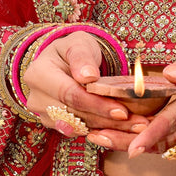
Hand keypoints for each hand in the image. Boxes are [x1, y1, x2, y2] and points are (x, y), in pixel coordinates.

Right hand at [20, 32, 150, 138]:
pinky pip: (80, 131)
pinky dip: (102, 131)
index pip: (70, 95)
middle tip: (138, 124)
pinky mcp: (55, 124)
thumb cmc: (73, 50)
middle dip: (108, 121)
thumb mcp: (78, 43)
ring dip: (109, 130)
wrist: (64, 61)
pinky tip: (125, 131)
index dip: (96, 105)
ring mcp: (44, 114)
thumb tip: (88, 76)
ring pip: (79, 127)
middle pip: (75, 115)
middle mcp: (36, 98)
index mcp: (39, 75)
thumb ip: (82, 57)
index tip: (122, 111)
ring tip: (137, 128)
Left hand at [85, 44, 175, 155]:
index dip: (151, 133)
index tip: (131, 146)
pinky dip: (162, 149)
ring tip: (111, 143)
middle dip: (136, 144)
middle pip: (170, 139)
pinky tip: (138, 145)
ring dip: (145, 148)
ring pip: (175, 147)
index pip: (175, 117)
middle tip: (101, 142)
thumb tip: (169, 74)